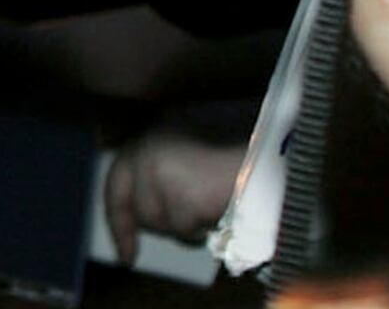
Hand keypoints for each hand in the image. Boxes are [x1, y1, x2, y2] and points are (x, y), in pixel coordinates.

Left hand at [98, 125, 240, 264]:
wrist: (273, 153)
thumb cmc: (239, 152)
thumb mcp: (189, 149)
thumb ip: (163, 172)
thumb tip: (146, 217)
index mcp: (149, 135)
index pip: (116, 183)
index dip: (118, 221)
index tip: (124, 254)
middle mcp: (147, 151)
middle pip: (141, 212)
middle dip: (166, 224)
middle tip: (193, 218)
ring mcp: (161, 175)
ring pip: (162, 225)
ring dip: (187, 226)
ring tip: (213, 202)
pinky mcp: (183, 197)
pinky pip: (186, 230)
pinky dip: (204, 228)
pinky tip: (220, 207)